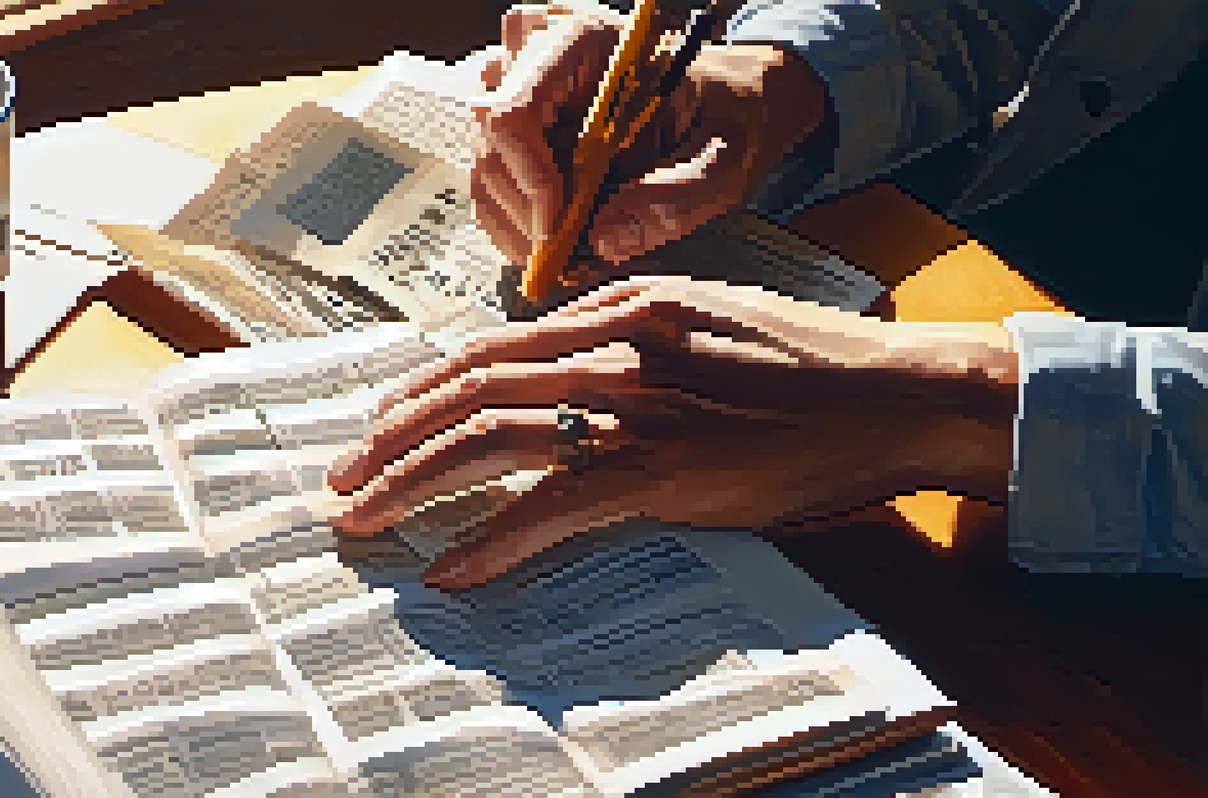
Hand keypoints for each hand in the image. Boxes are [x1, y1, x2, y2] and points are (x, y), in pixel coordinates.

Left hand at [327, 277, 1019, 588]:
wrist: (892, 393)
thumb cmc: (807, 365)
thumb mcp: (705, 319)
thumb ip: (625, 337)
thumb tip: (555, 369)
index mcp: (619, 308)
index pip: (491, 345)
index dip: (424, 387)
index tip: (383, 421)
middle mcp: (613, 347)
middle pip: (470, 387)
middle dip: (392, 436)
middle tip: (342, 476)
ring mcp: (635, 407)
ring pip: (490, 437)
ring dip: (414, 481)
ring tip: (363, 515)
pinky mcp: (663, 470)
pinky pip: (552, 507)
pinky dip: (493, 540)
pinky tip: (452, 567)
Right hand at [473, 2, 832, 268]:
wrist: (728, 104)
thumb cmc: (727, 116)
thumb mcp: (725, 156)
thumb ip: (677, 195)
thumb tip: (605, 241)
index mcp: (584, 43)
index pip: (514, 110)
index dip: (529, 178)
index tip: (561, 228)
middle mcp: (539, 60)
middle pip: (490, 146)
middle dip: (525, 213)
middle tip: (569, 256)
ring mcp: (522, 95)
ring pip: (484, 170)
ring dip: (516, 226)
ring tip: (566, 257)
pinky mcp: (519, 133)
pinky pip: (492, 186)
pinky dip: (516, 228)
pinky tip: (556, 245)